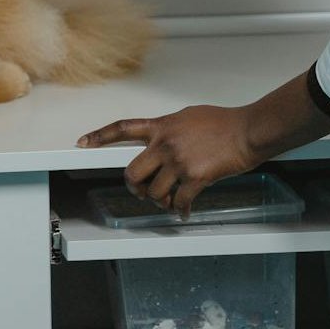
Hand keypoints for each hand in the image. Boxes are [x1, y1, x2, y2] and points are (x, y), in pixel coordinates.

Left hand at [77, 105, 261, 217]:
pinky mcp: (195, 177)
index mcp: (161, 126)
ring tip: (170, 201)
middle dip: (135, 187)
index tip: (82, 142)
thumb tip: (161, 139)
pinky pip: (179, 201)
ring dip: (160, 201)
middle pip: (132, 172)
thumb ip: (169, 128)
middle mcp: (164, 144)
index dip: (99, 136)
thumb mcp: (188, 116)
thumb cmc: (223, 122)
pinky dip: (181, 211)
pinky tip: (185, 212)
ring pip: (155, 192)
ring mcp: (178, 162)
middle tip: (142, 191)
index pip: (122, 128)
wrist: (247, 130)